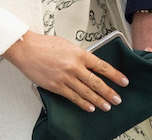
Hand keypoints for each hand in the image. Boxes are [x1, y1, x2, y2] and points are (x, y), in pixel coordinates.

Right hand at [3, 31, 127, 112]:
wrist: (28, 50)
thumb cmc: (46, 44)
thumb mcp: (68, 45)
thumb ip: (80, 55)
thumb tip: (90, 64)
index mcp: (80, 54)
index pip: (102, 66)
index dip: (115, 75)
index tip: (124, 81)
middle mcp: (74, 66)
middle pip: (96, 82)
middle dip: (109, 92)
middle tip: (118, 99)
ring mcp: (65, 78)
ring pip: (86, 92)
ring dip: (98, 101)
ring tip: (107, 106)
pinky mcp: (56, 86)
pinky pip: (72, 97)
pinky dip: (82, 103)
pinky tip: (89, 107)